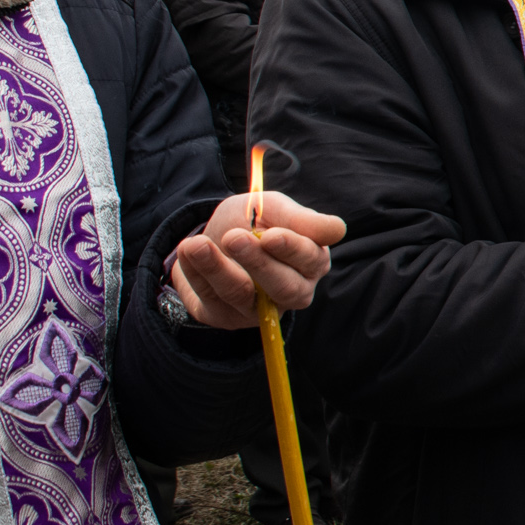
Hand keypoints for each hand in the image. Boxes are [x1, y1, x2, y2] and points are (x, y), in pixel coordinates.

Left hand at [170, 192, 344, 330]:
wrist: (216, 234)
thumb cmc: (255, 221)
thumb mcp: (273, 208)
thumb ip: (300, 218)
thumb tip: (337, 230)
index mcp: (311, 261)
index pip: (311, 260)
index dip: (291, 249)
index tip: (270, 236)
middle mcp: (292, 291)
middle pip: (284, 288)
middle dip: (258, 264)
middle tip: (233, 238)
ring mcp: (259, 309)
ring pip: (241, 295)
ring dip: (217, 269)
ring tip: (196, 245)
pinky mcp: (226, 317)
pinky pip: (209, 299)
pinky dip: (195, 274)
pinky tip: (187, 251)